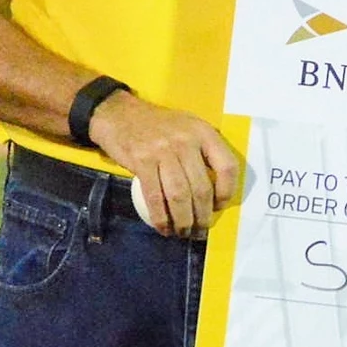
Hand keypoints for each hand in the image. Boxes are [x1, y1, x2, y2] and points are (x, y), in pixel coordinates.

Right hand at [87, 93, 242, 237]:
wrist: (119, 114)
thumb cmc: (159, 126)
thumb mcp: (189, 127)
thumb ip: (205, 151)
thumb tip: (217, 190)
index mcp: (204, 133)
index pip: (227, 167)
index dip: (227, 192)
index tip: (219, 206)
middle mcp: (186, 141)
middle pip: (201, 188)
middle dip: (203, 215)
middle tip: (201, 230)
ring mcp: (162, 151)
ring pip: (179, 196)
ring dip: (183, 220)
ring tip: (184, 232)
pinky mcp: (141, 161)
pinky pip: (154, 196)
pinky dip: (160, 217)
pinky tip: (163, 227)